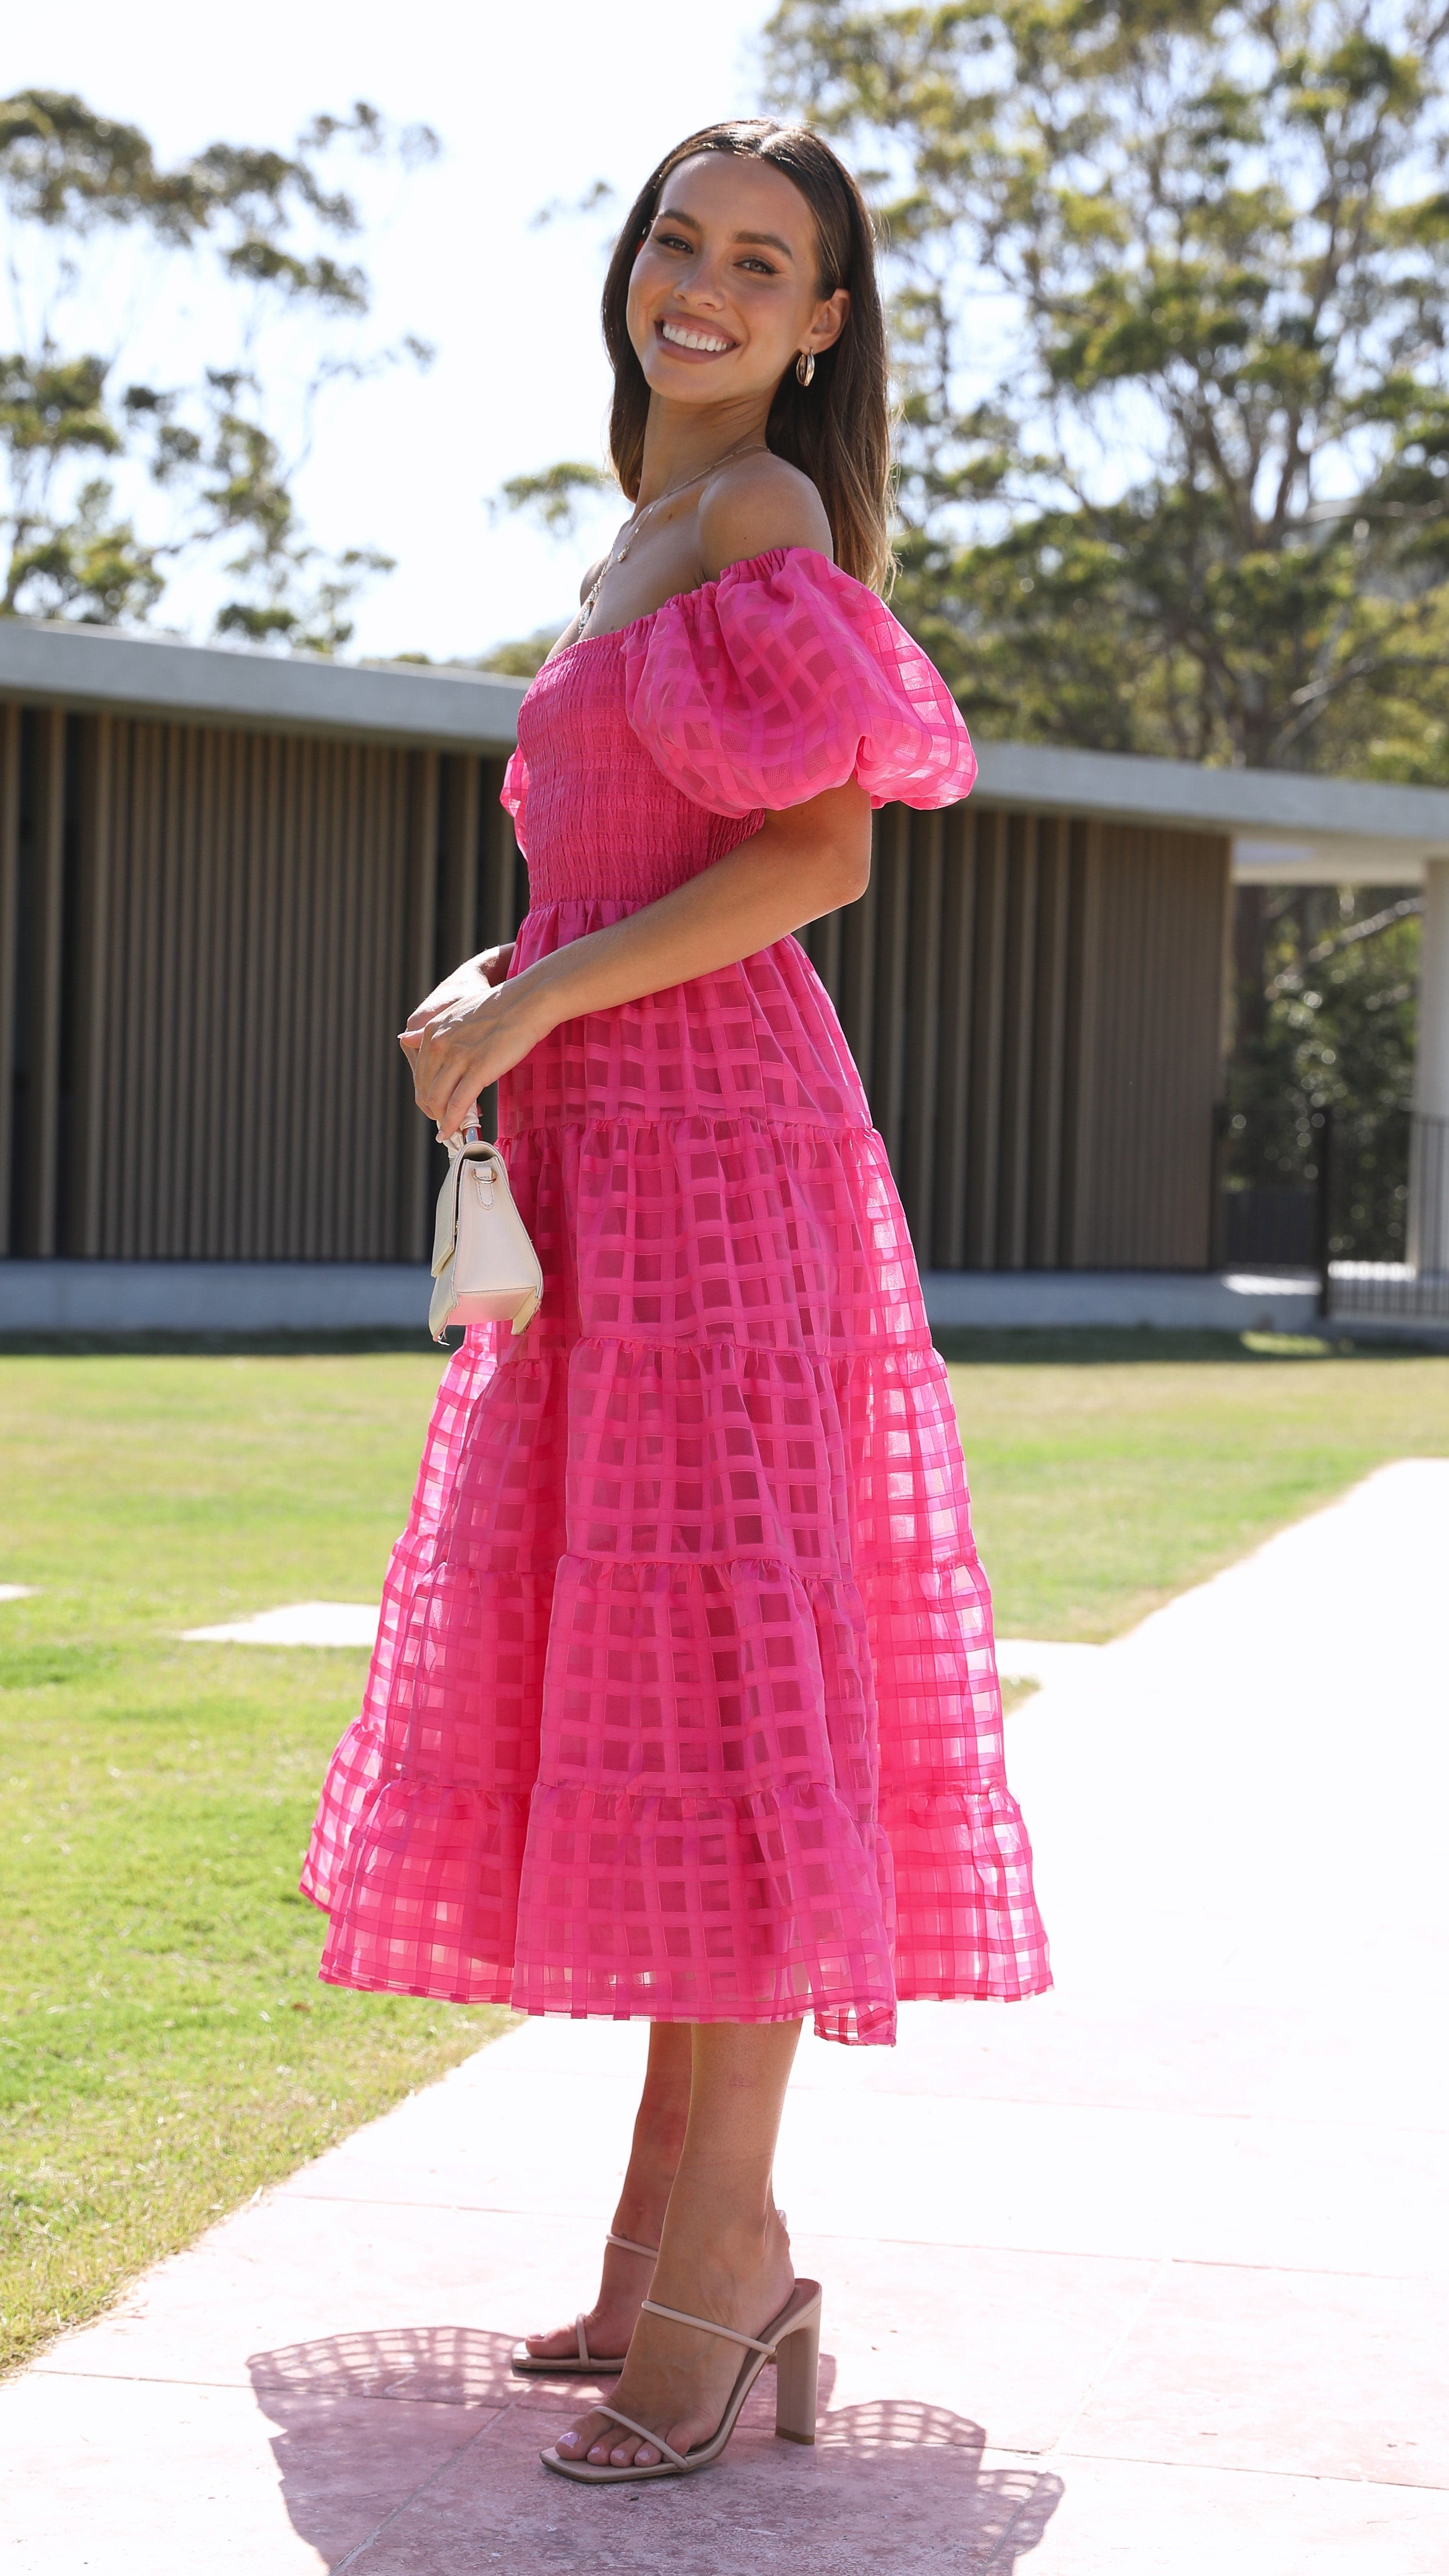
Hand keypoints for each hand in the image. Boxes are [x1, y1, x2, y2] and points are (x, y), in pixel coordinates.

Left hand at [399, 956, 550, 1134]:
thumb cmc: (499, 1007)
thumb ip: (431, 1031)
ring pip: (438, 1099)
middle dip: (433, 1110)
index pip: (420, 1073)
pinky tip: (452, 1132)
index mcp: (432, 1031)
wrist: (527, 1001)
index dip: (428, 1094)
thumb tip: (405, 1038)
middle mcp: (439, 1044)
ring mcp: (458, 1058)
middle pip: (426, 1089)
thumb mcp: (456, 1014)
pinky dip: (453, 1122)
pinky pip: (458, 1104)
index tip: (437, 1105)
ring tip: (450, 1129)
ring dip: (443, 1119)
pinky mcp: (478, 1070)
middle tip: (444, 1121)